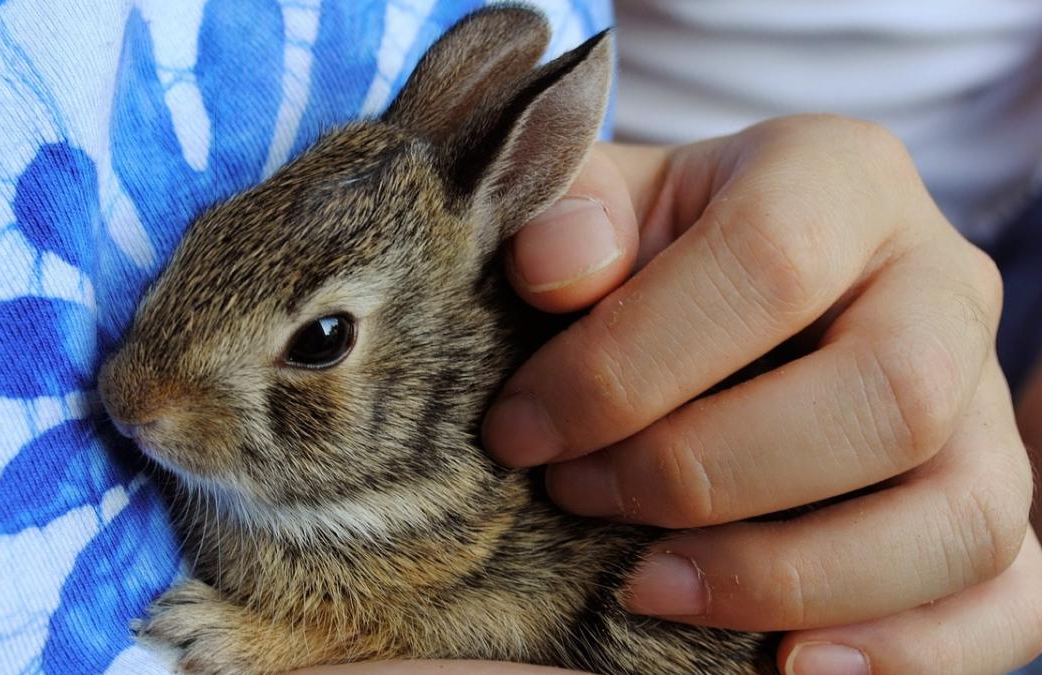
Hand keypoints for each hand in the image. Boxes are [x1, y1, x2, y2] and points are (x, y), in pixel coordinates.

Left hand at [484, 115, 1041, 673]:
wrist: (731, 297)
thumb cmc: (654, 252)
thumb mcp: (603, 206)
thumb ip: (570, 213)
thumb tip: (556, 266)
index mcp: (840, 179)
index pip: (767, 262)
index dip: (629, 364)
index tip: (521, 430)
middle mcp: (942, 283)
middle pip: (890, 396)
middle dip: (706, 473)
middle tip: (577, 498)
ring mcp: (984, 403)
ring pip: (962, 515)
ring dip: (792, 576)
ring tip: (648, 589)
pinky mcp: (993, 499)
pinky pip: (1007, 597)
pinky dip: (908, 652)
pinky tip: (784, 663)